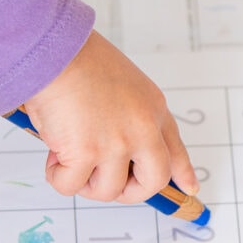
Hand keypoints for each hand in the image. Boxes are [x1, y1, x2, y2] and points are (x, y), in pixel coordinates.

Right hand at [21, 30, 198, 203]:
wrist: (56, 50)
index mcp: (153, 109)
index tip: (189, 188)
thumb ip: (129, 117)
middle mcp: (143, 129)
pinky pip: (70, 185)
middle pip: (153, 181)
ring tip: (67, 158)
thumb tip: (115, 154)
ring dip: (85, 182)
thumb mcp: (124, 85)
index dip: (182, 173)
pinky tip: (52, 155)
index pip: (176, 149)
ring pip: (108, 190)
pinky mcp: (86, 153)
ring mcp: (117, 144)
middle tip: (106, 185)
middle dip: (130, 192)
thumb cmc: (79, 59)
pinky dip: (57, 176)